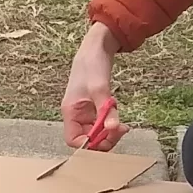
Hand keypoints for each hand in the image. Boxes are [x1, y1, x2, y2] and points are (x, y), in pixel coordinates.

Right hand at [63, 24, 123, 149]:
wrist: (96, 47)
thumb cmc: (92, 64)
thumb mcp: (100, 87)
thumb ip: (106, 109)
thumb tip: (113, 128)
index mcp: (70, 112)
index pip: (73, 140)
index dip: (89, 144)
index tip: (106, 137)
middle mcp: (76, 115)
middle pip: (86, 140)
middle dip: (103, 140)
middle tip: (119, 131)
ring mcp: (85, 112)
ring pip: (95, 133)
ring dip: (108, 134)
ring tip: (122, 126)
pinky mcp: (94, 108)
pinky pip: (101, 124)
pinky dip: (110, 125)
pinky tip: (119, 120)